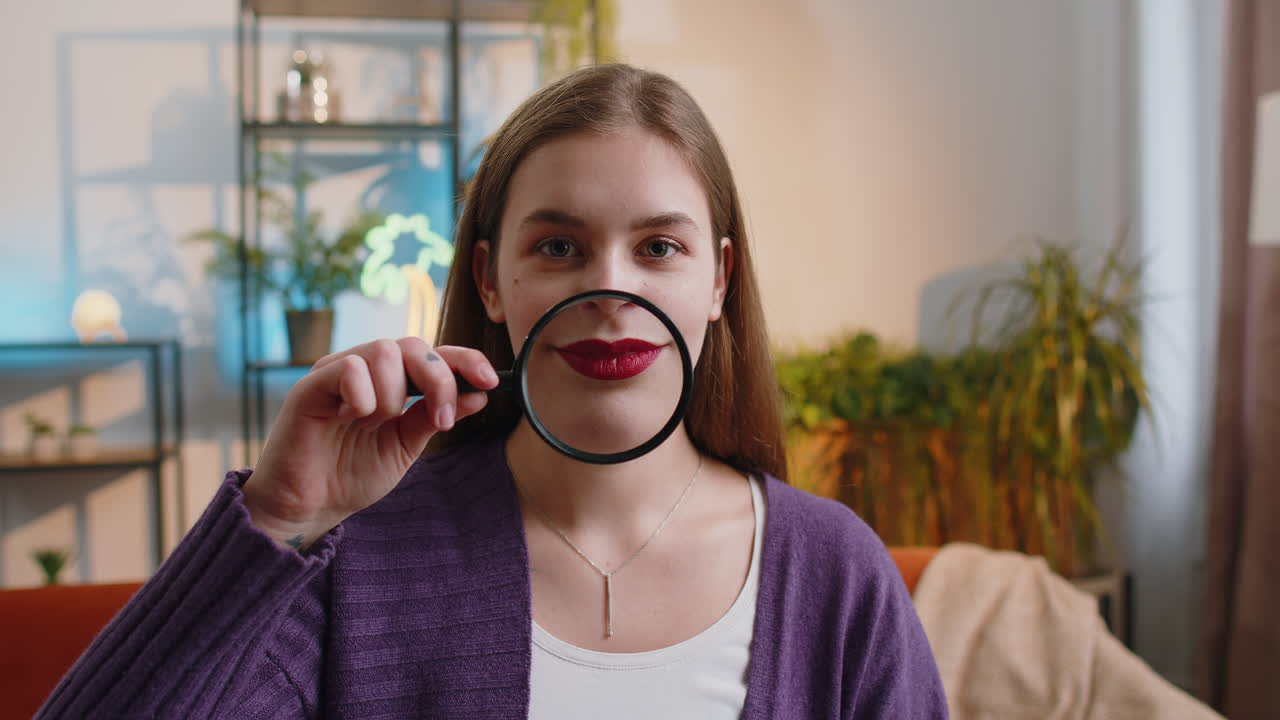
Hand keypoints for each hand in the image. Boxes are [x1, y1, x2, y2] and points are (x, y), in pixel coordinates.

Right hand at [241, 338, 497, 548]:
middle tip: (439, 420)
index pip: (432, 354)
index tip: (491, 380)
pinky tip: (352, 418)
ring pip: (384, 351)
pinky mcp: (310, 387)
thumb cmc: (350, 476)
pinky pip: (349, 369)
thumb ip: (435, 416)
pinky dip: (363, 395)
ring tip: (380, 422)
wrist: (308, 509)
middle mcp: (364, 370)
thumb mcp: (405, 447)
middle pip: (414, 345)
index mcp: (390, 382)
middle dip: (438, 380)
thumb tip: (479, 394)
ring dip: (395, 393)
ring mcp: (336, 374)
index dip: (465, 359)